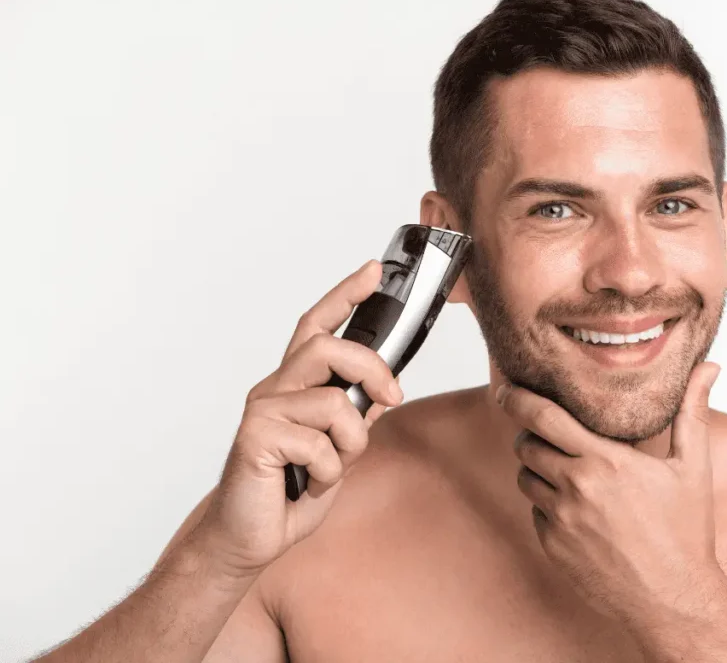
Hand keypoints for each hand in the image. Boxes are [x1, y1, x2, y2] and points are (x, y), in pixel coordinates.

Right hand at [194, 259, 403, 576]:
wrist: (250, 539)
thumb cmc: (289, 493)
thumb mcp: (337, 448)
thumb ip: (354, 415)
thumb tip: (383, 389)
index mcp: (294, 386)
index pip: (317, 326)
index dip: (345, 295)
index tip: (373, 271)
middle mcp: (275, 389)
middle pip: (329, 348)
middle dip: (372, 370)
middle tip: (393, 397)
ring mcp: (263, 411)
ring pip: (334, 403)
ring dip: (350, 444)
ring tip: (332, 468)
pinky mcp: (255, 438)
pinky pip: (319, 444)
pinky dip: (330, 472)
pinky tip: (309, 484)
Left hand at [497, 362, 722, 628]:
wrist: (674, 600)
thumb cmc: (685, 532)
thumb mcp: (693, 468)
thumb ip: (692, 412)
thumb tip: (709, 367)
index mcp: (605, 461)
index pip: (544, 417)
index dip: (517, 399)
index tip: (505, 389)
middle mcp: (576, 487)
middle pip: (527, 446)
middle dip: (531, 435)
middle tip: (548, 434)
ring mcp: (561, 520)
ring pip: (526, 479)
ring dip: (538, 469)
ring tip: (567, 471)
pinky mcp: (553, 547)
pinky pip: (536, 513)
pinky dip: (548, 504)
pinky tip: (578, 509)